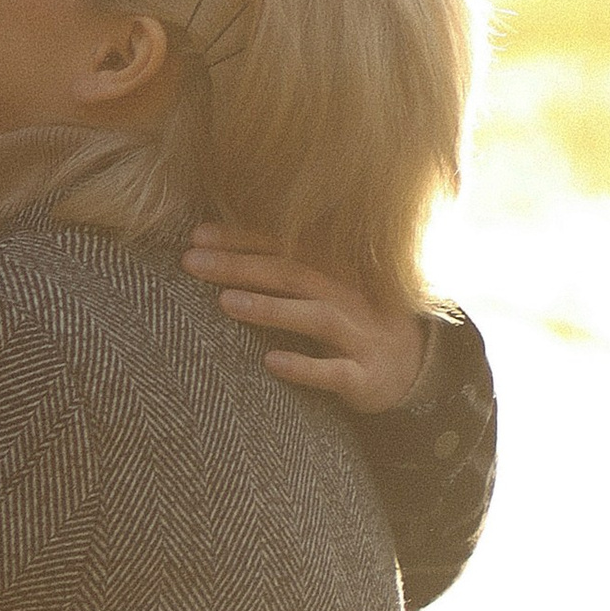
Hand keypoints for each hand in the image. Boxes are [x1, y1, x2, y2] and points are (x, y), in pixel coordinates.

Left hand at [182, 229, 429, 413]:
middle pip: (291, 274)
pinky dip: (304, 367)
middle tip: (192, 262)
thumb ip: (290, 267)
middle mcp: (349, 295)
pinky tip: (272, 363)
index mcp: (337, 269)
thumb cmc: (356, 320)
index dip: (242, 238)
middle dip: (241, 266)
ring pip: (313, 317)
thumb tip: (224, 248)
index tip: (196, 235)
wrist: (417, 366)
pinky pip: (334, 371)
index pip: (284, 246)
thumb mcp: (331, 285)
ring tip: (226, 302)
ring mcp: (359, 335)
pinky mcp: (364, 375)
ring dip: (270, 308)